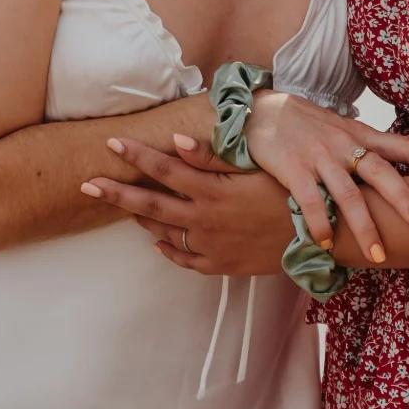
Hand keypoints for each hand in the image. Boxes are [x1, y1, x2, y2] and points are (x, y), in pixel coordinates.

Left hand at [83, 137, 293, 274]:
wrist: (321, 237)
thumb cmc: (291, 192)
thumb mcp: (255, 168)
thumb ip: (213, 157)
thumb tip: (177, 142)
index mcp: (211, 192)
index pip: (163, 169)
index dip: (136, 155)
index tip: (111, 142)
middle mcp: (205, 221)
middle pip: (149, 204)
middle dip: (116, 192)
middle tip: (87, 183)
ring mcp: (211, 247)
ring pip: (164, 232)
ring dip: (140, 218)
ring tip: (120, 205)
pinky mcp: (223, 266)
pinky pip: (186, 259)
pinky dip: (168, 249)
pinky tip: (157, 242)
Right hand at [242, 92, 408, 262]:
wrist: (259, 110)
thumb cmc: (303, 124)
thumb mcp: (338, 129)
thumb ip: (362, 148)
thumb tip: (392, 168)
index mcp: (359, 135)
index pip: (402, 144)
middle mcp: (343, 145)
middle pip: (380, 171)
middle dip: (402, 197)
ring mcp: (318, 157)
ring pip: (348, 193)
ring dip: (364, 226)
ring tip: (378, 254)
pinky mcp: (292, 169)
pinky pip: (310, 200)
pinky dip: (319, 224)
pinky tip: (326, 243)